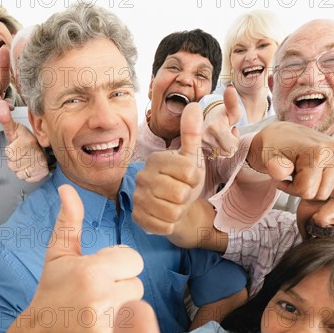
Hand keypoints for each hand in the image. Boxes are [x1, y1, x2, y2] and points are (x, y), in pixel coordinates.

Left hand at [0, 100, 48, 182]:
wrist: (43, 150)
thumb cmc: (24, 140)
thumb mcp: (14, 129)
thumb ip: (6, 119)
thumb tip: (0, 103)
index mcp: (27, 141)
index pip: (9, 154)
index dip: (10, 151)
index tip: (18, 146)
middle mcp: (35, 153)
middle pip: (12, 165)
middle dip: (14, 161)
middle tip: (21, 154)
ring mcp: (39, 164)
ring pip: (18, 173)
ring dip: (19, 168)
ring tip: (26, 160)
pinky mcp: (41, 173)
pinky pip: (26, 178)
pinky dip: (26, 175)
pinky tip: (30, 167)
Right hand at [28, 185, 143, 332]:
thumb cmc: (52, 290)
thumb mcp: (58, 254)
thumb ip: (69, 221)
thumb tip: (67, 188)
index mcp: (92, 271)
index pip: (134, 260)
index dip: (118, 267)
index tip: (97, 277)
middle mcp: (100, 298)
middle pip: (138, 285)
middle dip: (120, 289)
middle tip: (95, 299)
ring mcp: (105, 329)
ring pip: (138, 309)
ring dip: (123, 311)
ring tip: (98, 315)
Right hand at [133, 102, 205, 234]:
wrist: (174, 207)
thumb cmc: (183, 181)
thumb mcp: (191, 157)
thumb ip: (192, 133)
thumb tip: (194, 105)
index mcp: (156, 159)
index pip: (189, 173)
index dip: (195, 179)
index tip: (189, 179)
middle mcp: (142, 177)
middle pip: (180, 195)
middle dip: (187, 198)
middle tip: (182, 194)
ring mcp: (137, 198)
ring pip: (172, 212)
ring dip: (179, 212)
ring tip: (175, 205)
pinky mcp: (137, 218)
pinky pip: (164, 226)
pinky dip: (170, 225)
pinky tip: (166, 217)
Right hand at [201, 85, 241, 157]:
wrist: (202, 117)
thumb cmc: (221, 115)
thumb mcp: (231, 110)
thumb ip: (232, 101)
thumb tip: (230, 88)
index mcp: (214, 128)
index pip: (233, 147)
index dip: (234, 139)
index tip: (231, 130)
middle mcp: (203, 138)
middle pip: (226, 153)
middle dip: (230, 145)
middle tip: (227, 134)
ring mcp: (198, 145)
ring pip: (219, 156)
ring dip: (222, 148)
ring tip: (220, 138)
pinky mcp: (194, 151)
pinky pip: (211, 157)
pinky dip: (214, 152)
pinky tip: (213, 144)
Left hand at [247, 121, 333, 199]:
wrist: (282, 134)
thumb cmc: (274, 147)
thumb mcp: (268, 158)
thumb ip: (274, 167)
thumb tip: (281, 172)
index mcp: (320, 151)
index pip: (308, 192)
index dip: (292, 188)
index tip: (284, 176)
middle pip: (321, 194)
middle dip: (304, 188)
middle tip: (293, 173)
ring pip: (328, 190)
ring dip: (312, 184)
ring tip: (301, 169)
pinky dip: (321, 179)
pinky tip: (312, 167)